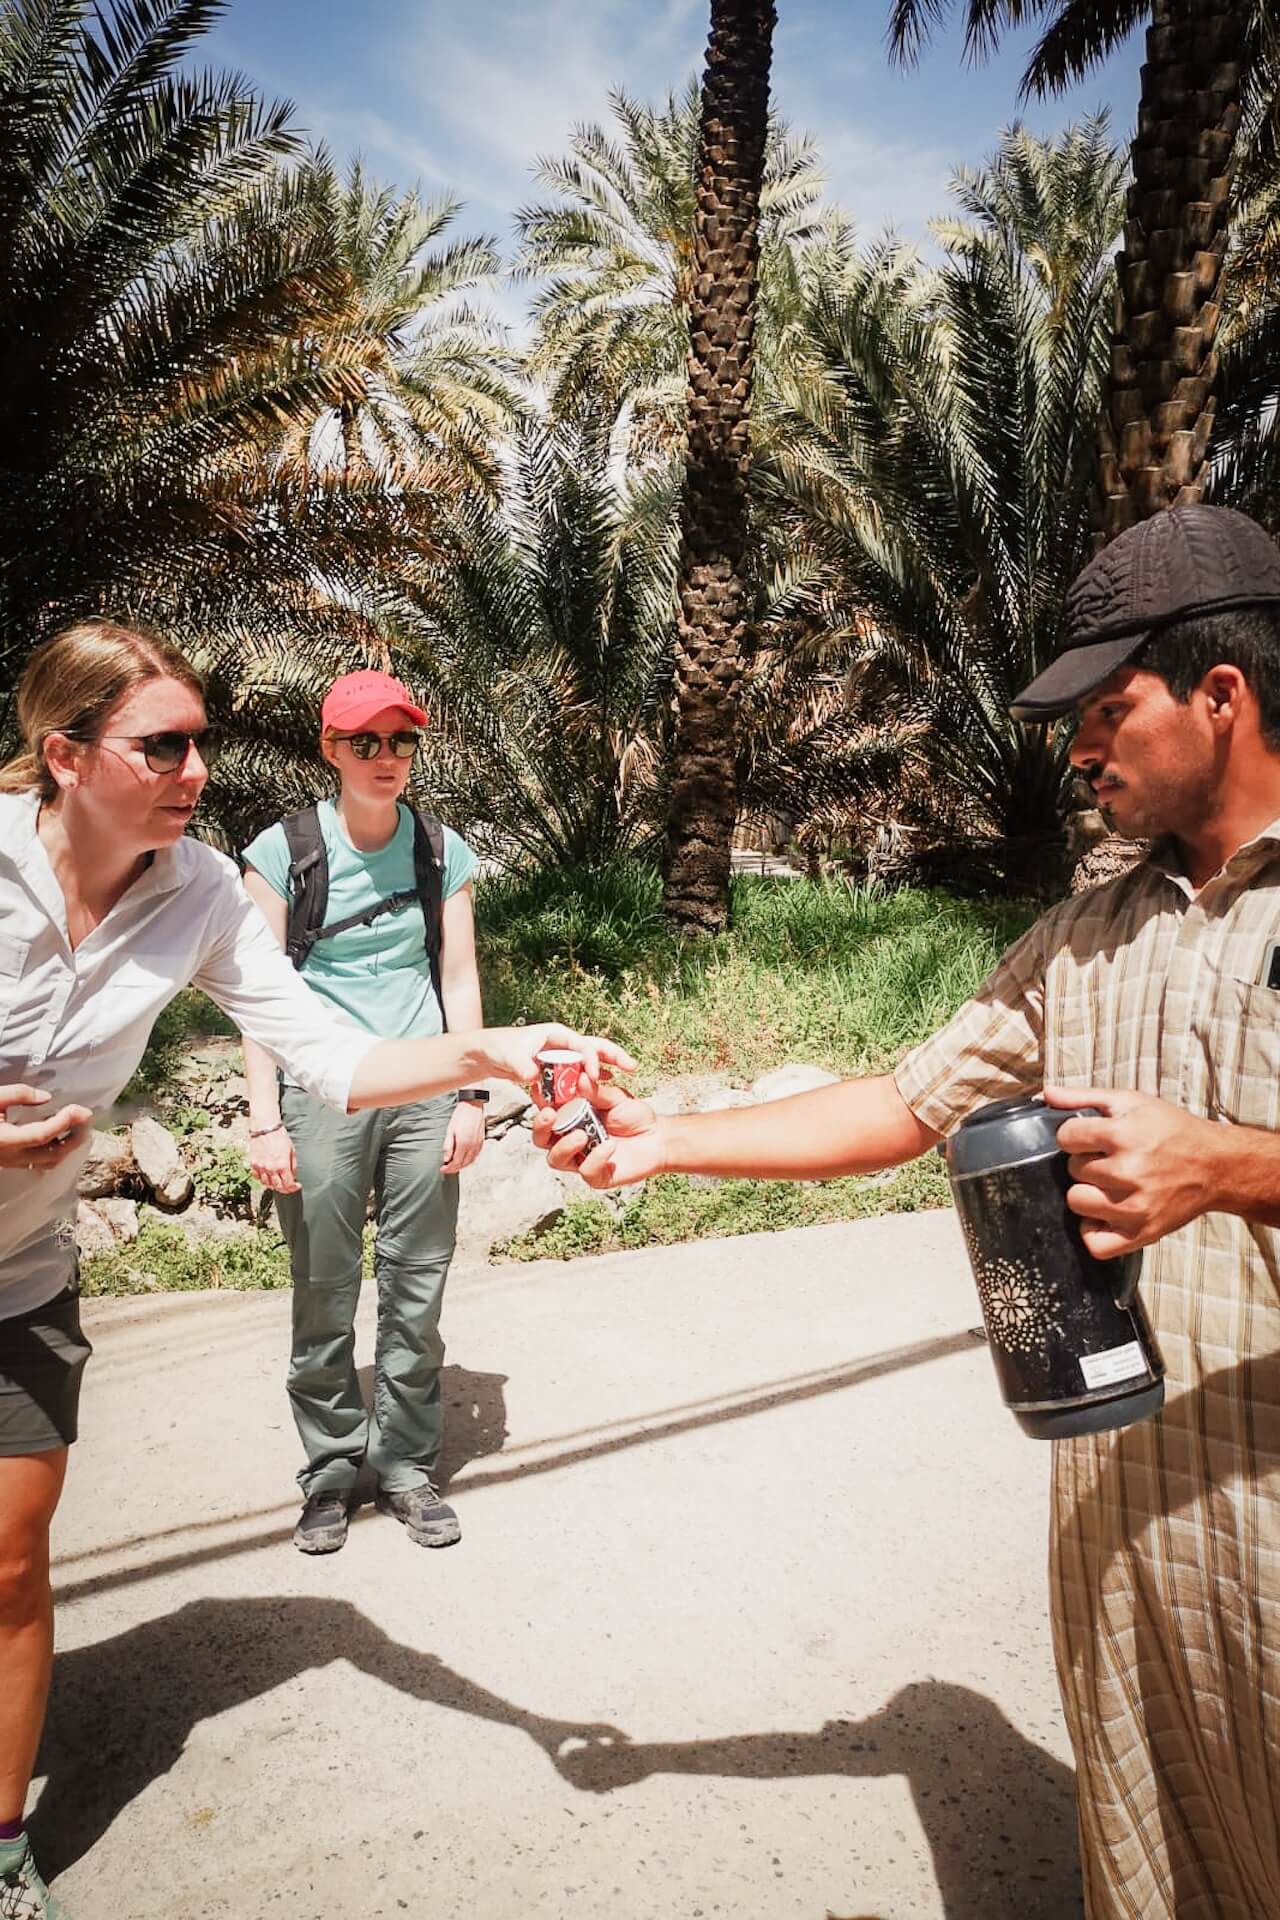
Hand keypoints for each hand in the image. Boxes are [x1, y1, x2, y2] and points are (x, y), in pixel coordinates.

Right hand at [0, 1085, 92, 1172]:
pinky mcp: (13, 1162)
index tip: (79, 1110)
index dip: (64, 1123)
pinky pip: (42, 1162)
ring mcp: (12, 1162)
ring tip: (80, 1126)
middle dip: (76, 1136)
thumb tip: (45, 1096)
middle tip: (87, 1117)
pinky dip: (59, 1150)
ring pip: (50, 1162)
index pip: (42, 1135)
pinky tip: (63, 1137)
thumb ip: (18, 1094)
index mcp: (4, 1140)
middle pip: (53, 1153)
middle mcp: (10, 1156)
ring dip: (70, 1145)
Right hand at [247, 1123, 298, 1193]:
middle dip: (285, 1189)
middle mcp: (271, 1168)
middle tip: (288, 1187)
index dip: (294, 1188)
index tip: (297, 1186)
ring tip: (279, 1182)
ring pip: (266, 1184)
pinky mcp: (253, 1163)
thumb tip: (293, 1176)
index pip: (288, 1184)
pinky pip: (257, 1177)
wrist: (265, 1128)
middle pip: (277, 1187)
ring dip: (274, 1185)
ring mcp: (260, 1167)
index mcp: (282, 1165)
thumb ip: (292, 1165)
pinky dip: (263, 1179)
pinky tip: (268, 1176)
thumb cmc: (280, 1137)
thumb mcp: (292, 1150)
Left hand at [441, 1099, 485, 1172]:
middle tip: (446, 1169)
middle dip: (454, 1169)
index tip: (442, 1169)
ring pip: (470, 1162)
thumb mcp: (450, 1130)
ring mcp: (478, 1145)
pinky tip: (463, 1159)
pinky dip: (469, 1161)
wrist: (473, 1106)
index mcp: (464, 1144)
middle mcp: (473, 1146)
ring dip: (462, 1165)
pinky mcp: (481, 1142)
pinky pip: (475, 1156)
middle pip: (463, 1164)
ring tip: (454, 1166)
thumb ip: (448, 1146)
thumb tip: (446, 1159)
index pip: (456, 1162)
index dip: (448, 1168)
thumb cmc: (460, 1116)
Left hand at [480, 1023, 636, 1090]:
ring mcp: (560, 1055)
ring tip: (628, 1073)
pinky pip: (578, 1072)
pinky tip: (606, 1083)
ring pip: (589, 1059)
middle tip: (633, 1066)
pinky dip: (592, 1076)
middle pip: (594, 1046)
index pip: (582, 1045)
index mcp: (556, 1034)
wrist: (485, 1052)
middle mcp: (562, 1042)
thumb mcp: (508, 1056)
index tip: (595, 1077)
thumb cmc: (497, 1047)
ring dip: (608, 1065)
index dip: (591, 1060)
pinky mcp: (555, 1067)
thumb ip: (521, 1065)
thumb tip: (532, 1075)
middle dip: (614, 1055)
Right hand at [533, 1081, 665, 1189]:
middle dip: (540, 1127)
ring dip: (564, 1146)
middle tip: (550, 1115)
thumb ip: (596, 1091)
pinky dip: (596, 1157)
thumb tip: (579, 1077)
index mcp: (570, 1118)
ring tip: (581, 1135)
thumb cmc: (635, 1117)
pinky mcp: (595, 1176)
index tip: (538, 1089)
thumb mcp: (616, 1098)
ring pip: (556, 1159)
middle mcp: (570, 1139)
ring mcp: (581, 1159)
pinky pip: (586, 1170)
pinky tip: (609, 1146)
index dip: (539, 1102)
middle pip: (541, 1139)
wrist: (660, 1138)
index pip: (546, 1111)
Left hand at [1045, 1084, 1218, 1259]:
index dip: (1075, 1135)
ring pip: (1077, 1203)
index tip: (1091, 1137)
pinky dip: (1095, 1231)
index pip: (1066, 1137)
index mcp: (1123, 1136)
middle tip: (1111, 1160)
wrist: (1215, 1165)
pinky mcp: (1142, 1233)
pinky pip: (1095, 1243)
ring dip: (1088, 1194)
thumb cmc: (1172, 1131)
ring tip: (1109, 1185)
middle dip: (1087, 1163)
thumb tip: (1047, 1094)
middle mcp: (1128, 1173)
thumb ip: (1085, 1097)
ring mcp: (1135, 1207)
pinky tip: (1106, 1214)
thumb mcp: (1131, 1102)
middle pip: (1073, 1171)